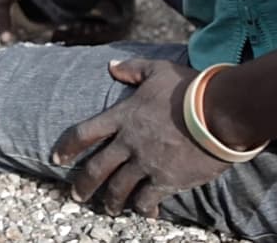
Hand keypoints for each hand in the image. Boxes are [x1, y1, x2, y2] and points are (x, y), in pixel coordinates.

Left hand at [52, 59, 229, 217]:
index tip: (56, 158)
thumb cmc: (190, 88)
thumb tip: (111, 65)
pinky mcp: (167, 180)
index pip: (84, 133)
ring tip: (108, 209)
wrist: (220, 112)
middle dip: (83, 184)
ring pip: (119, 189)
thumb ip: (132, 68)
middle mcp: (129, 143)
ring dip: (111, 201)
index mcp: (123, 117)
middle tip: (76, 195)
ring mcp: (146, 163)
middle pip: (96, 169)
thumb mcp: (157, 69)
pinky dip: (143, 208)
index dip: (68, 146)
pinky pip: (147, 200)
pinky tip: (144, 212)